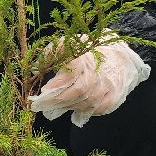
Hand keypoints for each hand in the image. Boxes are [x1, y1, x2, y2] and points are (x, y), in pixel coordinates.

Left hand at [29, 38, 150, 127]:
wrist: (120, 54)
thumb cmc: (89, 50)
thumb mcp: (69, 44)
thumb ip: (52, 54)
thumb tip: (35, 68)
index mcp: (85, 57)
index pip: (70, 74)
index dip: (56, 86)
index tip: (44, 92)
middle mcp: (99, 72)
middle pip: (78, 91)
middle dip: (58, 101)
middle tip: (42, 106)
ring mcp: (109, 84)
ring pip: (88, 102)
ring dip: (70, 107)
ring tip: (57, 106)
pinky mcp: (116, 94)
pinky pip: (100, 108)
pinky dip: (86, 111)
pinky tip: (76, 108)